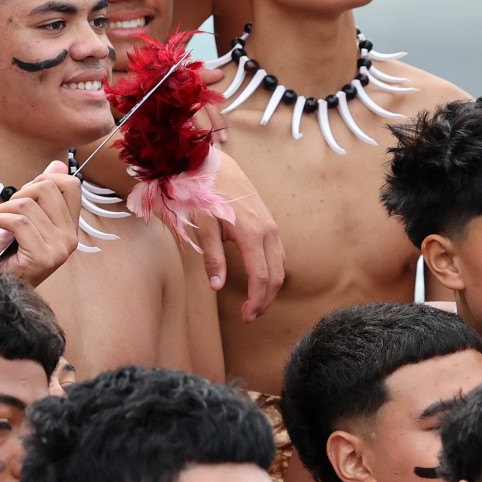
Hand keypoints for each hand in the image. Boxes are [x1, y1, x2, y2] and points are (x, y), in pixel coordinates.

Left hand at [0, 162, 81, 284]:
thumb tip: (58, 163)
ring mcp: (59, 248)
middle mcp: (70, 237)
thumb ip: (42, 193)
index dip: (46, 178)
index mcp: (70, 227)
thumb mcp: (26, 217)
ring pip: (28, 205)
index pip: (72, 185)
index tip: (26, 191)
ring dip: (2, 208)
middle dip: (21, 192)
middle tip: (7, 209)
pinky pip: (18, 222)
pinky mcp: (42, 257)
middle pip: (48, 188)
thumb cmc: (8, 254)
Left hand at [195, 151, 283, 319]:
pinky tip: (259, 279)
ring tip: (254, 303)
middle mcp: (267, 230)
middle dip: (265, 300)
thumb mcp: (201, 225)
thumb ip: (211, 256)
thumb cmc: (201, 193)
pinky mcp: (268, 221)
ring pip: (280, 265)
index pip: (261, 277)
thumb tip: (216, 286)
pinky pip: (277, 252)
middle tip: (250, 317)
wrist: (212, 163)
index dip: (256, 301)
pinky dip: (272, 271)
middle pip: (276, 275)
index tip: (246, 318)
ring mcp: (271, 224)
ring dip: (270, 287)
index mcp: (251, 232)